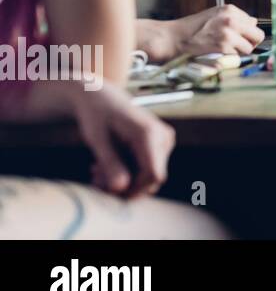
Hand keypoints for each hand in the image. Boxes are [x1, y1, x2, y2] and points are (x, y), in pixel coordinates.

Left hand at [69, 82, 174, 198]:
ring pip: (148, 175)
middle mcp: (163, 137)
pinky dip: (127, 172)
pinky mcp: (160, 143)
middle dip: (124, 186)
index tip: (108, 193)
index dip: (134, 191)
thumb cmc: (95, 116)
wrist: (100, 97)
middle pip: (150, 178)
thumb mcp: (97, 140)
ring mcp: (164, 140)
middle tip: (95, 180)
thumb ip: (110, 164)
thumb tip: (121, 189)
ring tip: (97, 172)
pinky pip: (147, 168)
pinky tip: (105, 166)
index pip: (153, 175)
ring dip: (122, 180)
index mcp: (149, 134)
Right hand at [175, 4, 264, 56]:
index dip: (247, 33)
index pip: (253, 24)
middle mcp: (231, 19)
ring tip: (224, 50)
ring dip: (239, 52)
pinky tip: (217, 53)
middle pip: (258, 36)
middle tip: (237, 47)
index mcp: (230, 10)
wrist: (172, 38)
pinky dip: (230, 58)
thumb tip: (253, 23)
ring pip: (249, 48)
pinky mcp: (223, 46)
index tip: (238, 38)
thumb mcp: (214, 16)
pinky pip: (238, 56)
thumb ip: (234, 19)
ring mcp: (228, 32)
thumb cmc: (192, 29)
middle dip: (250, 43)